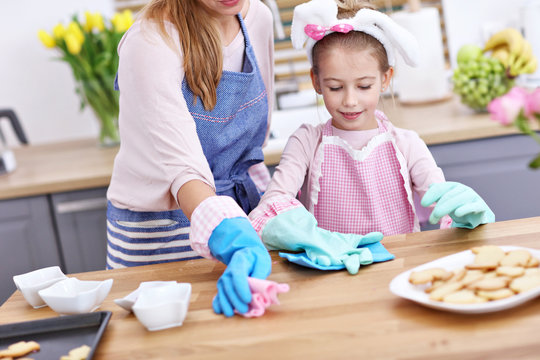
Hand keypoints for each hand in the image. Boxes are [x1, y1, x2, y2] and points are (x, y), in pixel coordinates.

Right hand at [208, 217, 270, 316]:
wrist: (246, 253)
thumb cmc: (256, 258)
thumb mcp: (262, 261)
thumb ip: (260, 273)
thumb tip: (259, 287)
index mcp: (240, 262)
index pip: (238, 276)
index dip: (242, 288)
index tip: (248, 299)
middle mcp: (229, 270)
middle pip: (229, 286)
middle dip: (235, 300)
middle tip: (244, 310)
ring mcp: (224, 278)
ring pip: (222, 292)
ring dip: (226, 304)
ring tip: (231, 314)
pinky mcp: (222, 285)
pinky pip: (218, 294)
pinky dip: (217, 303)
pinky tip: (219, 311)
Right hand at [262, 206, 383, 273]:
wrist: (287, 220)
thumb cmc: (288, 230)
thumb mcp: (298, 236)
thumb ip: (313, 246)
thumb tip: (326, 258)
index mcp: (317, 257)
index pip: (327, 263)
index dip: (333, 263)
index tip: (334, 263)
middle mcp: (329, 255)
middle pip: (344, 261)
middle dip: (353, 263)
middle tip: (360, 262)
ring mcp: (337, 247)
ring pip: (353, 252)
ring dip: (362, 254)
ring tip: (370, 254)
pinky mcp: (341, 239)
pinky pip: (356, 240)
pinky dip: (367, 238)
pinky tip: (377, 235)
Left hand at [421, 182, 494, 228]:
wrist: (477, 214)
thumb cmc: (458, 206)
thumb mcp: (446, 199)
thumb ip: (438, 193)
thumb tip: (430, 185)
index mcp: (453, 186)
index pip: (439, 188)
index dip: (430, 195)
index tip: (423, 204)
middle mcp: (463, 189)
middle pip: (447, 196)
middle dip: (437, 208)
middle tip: (431, 220)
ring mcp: (472, 196)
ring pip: (456, 201)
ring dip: (444, 210)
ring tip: (436, 218)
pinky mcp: (480, 206)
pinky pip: (472, 206)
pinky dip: (465, 209)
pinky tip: (457, 213)